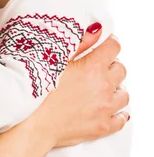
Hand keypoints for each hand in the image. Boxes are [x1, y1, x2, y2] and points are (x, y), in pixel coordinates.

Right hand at [33, 27, 128, 148]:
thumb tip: (97, 30)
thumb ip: (80, 43)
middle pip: (120, 69)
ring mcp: (105, 108)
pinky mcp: (102, 127)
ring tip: (100, 90)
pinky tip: (109, 110)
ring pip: (124, 94)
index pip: (114, 47)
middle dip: (110, 67)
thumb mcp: (55, 61)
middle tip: (96, 70)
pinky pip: (121, 119)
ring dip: (115, 89)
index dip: (108, 44)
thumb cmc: (37, 92)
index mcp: (92, 67)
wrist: (32, 125)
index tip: (103, 47)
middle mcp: (104, 86)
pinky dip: (117, 113)